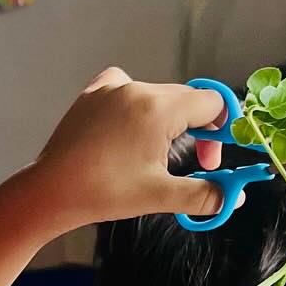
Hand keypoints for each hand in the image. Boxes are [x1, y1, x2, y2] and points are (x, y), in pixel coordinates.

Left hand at [28, 68, 227, 229]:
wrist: (51, 191)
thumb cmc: (106, 193)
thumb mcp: (160, 196)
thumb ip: (204, 194)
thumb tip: (235, 199)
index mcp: (158, 108)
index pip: (211, 102)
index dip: (220, 132)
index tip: (209, 162)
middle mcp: (137, 87)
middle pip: (185, 99)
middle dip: (195, 130)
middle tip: (189, 165)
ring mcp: (111, 87)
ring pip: (157, 96)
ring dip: (166, 121)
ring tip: (151, 155)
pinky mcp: (92, 93)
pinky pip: (127, 89)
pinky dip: (136, 106)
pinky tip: (127, 129)